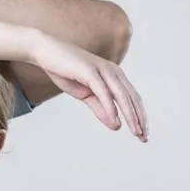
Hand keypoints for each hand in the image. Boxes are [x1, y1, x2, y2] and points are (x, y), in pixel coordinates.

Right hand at [30, 33, 147, 141]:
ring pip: (121, 96)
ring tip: (135, 131)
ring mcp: (102, 70)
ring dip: (130, 115)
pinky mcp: (90, 71)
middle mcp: (113, 71)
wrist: (46, 52)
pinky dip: (111, 107)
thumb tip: (117, 125)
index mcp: (114, 76)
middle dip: (139, 118)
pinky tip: (115, 120)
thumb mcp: (85, 95)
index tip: (142, 135)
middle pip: (131, 98)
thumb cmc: (65, 71)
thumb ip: (101, 108)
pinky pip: (103, 92)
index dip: (139, 116)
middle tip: (143, 137)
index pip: (132, 98)